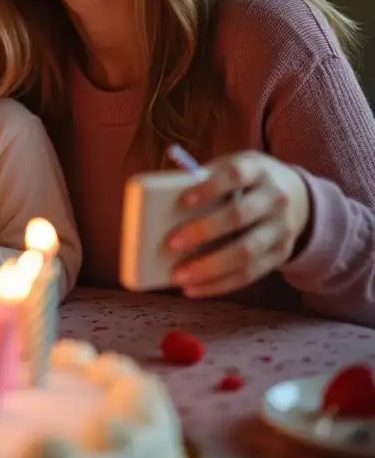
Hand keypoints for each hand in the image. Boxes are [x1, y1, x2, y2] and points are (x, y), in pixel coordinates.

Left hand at [167, 151, 310, 297]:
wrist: (297, 195)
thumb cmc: (244, 181)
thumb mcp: (230, 168)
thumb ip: (202, 182)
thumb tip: (159, 207)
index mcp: (257, 169)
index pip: (234, 175)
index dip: (209, 188)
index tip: (182, 201)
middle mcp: (275, 198)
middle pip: (239, 215)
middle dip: (204, 231)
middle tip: (171, 243)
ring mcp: (282, 228)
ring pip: (247, 252)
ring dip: (210, 267)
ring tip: (179, 275)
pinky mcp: (282, 254)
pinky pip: (250, 274)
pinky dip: (220, 284)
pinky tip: (194, 288)